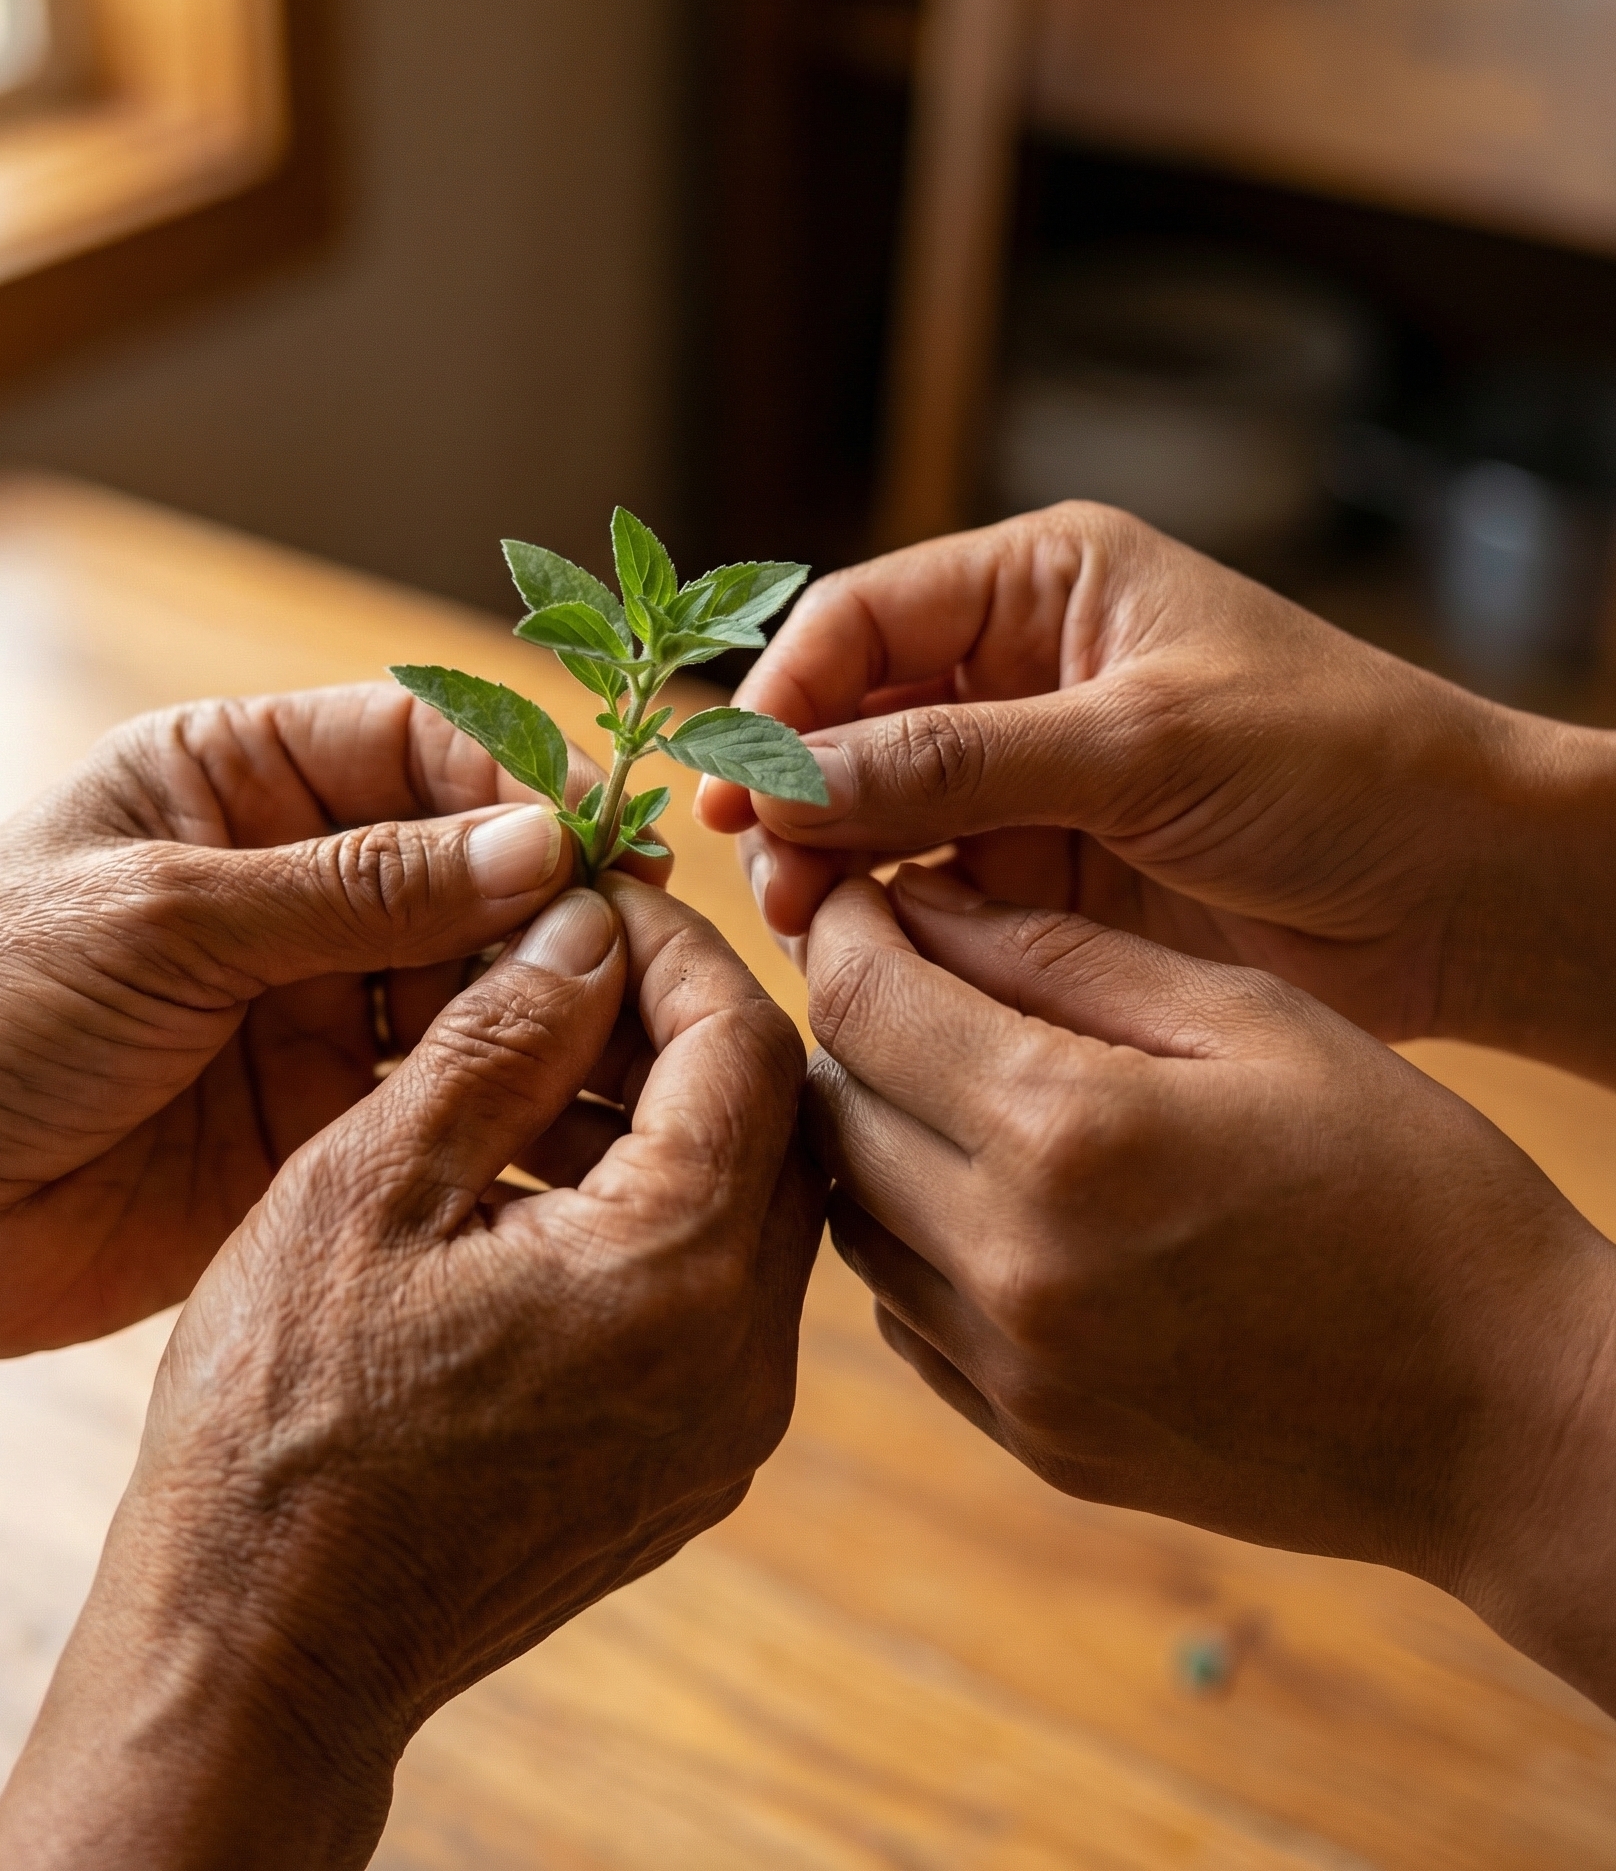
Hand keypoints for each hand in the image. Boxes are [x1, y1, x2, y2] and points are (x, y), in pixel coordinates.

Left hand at [0, 681, 647, 1365]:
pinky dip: (500, 1089)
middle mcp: (279, 884)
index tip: (598, 834)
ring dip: (537, 994)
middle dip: (544, 896)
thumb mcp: (170, 916)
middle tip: (631, 941)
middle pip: (460, 864)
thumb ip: (361, 889)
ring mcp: (301, 1003)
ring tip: (612, 1024)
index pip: (413, 747)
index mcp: (226, 782)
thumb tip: (540, 845)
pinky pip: (436, 1088)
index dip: (513, 782)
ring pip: (467, 978)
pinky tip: (558, 1102)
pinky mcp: (315, 1118)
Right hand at [0, 877, 821, 1869]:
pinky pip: (712, 1295)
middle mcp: (743, 1358)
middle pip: (772, 1123)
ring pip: (747, 1208)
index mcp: (678, 1273)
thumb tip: (583, 928)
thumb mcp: (367, 1186)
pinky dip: (651, 1211)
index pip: (746, 1042)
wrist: (261, 1648)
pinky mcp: (687, 1465)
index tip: (595, 897)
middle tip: (567, 969)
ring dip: (662, 1116)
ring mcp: (726, 1426)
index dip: (675, 945)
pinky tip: (536, 1180)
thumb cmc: (282, 1421)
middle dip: (677, 1024)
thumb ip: (498, 1041)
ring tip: (533, 1063)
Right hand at [697, 502, 1615, 1076]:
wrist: (1469, 893)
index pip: (861, 619)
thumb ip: (955, 762)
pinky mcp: (1039, 872)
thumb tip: (785, 779)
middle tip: (769, 870)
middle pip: (847, 717)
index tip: (738, 780)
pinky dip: (883, 918)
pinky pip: (923, 887)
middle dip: (796, 787)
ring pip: (870, 810)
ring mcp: (1022, 778)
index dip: (785, 695)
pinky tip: (862, 954)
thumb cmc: (1341, 767)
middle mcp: (1015, 672)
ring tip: (806, 918)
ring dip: (826, 858)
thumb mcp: (1141, 744)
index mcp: (1044, 585)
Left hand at [805, 863, 1615, 1711]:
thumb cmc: (1405, 1185)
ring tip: (959, 1091)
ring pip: (851, 1216)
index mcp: (1067, 1132)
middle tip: (915, 986)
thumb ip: (1062, 955)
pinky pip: (903, 1315)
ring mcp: (1013, 1368)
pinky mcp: (1029, 1438)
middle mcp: (1011, 1262)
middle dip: (856, 1027)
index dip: (845, 932)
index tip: (864, 903)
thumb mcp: (1252, 1019)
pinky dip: (916, 1243)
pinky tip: (996, 1204)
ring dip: (877, 1137)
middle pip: (834, 1110)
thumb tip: (919, 904)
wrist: (1506, 1414)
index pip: (860, 1005)